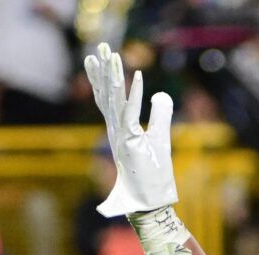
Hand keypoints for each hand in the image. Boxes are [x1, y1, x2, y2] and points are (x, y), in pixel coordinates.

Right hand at [84, 43, 178, 216]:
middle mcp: (116, 132)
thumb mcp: (161, 138)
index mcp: (119, 130)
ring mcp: (121, 137)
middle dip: (102, 71)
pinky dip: (134, 95)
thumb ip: (160, 115)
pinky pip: (132, 114)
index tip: (96, 57)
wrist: (151, 204)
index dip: (102, 78)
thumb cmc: (154, 177)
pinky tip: (137, 77)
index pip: (108, 99)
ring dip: (113, 77)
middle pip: (106, 96)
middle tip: (98, 47)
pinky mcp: (132, 143)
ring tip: (110, 54)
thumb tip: (162, 94)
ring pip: (114, 101)